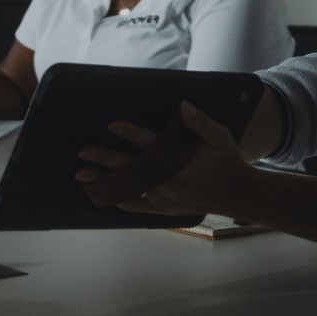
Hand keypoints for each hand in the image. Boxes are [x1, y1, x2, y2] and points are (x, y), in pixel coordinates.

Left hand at [76, 101, 253, 216]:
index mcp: (182, 163)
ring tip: (81, 176)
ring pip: (130, 189)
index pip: (152, 146)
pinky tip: (100, 194)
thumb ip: (199, 123)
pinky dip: (118, 199)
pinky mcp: (163, 209)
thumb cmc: (226, 160)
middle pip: (134, 169)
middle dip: (106, 160)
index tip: (112, 125)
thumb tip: (182, 107)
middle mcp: (171, 183)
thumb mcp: (219, 137)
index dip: (132, 134)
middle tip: (83, 152)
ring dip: (104, 181)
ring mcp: (165, 199)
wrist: (235, 193)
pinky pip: (137, 206)